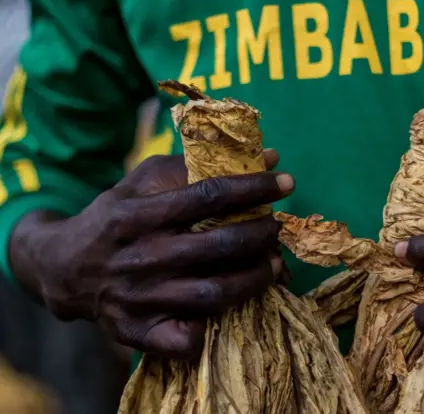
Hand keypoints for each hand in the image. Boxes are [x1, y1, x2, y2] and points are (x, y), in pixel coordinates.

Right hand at [10, 151, 292, 359]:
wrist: (63, 268)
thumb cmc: (116, 218)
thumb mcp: (141, 181)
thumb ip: (195, 167)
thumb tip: (265, 157)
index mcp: (136, 214)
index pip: (208, 196)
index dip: (254, 188)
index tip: (285, 182)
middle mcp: (137, 257)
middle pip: (216, 247)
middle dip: (260, 235)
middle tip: (277, 228)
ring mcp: (138, 299)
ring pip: (211, 295)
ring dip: (253, 279)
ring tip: (273, 264)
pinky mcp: (137, 331)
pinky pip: (183, 341)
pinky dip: (211, 329)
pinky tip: (229, 311)